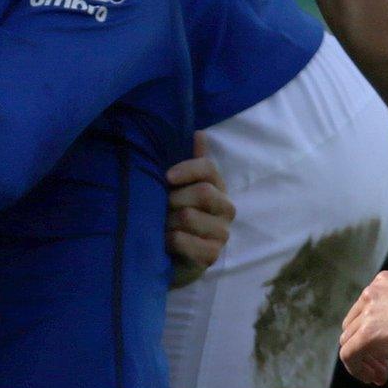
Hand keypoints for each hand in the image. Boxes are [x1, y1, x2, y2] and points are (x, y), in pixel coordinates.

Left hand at [165, 133, 234, 287]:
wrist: (172, 254)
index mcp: (217, 186)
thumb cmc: (175, 214)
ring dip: (168, 220)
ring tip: (161, 225)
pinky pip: (185, 241)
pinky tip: (165, 241)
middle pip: (203, 193)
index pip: (209, 169)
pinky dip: (169, 240)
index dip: (187, 169)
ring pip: (189, 216)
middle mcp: (226, 208)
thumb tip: (199, 132)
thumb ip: (190, 162)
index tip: (166, 177)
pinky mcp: (212, 255)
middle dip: (174, 199)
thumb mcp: (179, 187)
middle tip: (161, 207)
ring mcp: (222, 233)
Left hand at [338, 270, 387, 384]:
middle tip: (383, 366)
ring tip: (379, 375)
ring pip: (349, 341)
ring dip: (364, 361)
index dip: (371, 333)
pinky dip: (356, 369)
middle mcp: (371, 293)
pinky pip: (348, 355)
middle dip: (366, 348)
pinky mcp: (367, 336)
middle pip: (354, 326)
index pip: (365, 310)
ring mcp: (367, 314)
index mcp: (383, 282)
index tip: (386, 349)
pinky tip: (374, 378)